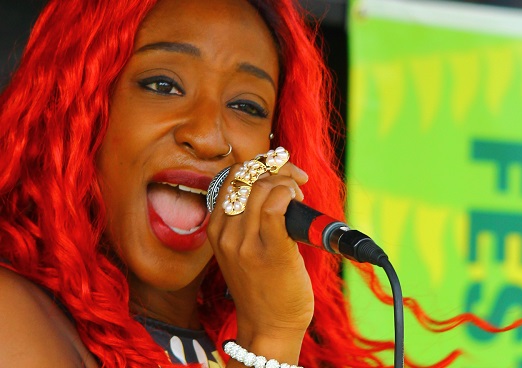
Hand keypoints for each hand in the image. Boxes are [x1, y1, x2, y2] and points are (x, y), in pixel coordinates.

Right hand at [206, 159, 311, 358]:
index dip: (260, 165)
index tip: (282, 171)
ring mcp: (245, 244)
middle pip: (248, 177)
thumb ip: (251, 218)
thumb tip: (277, 182)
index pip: (232, 176)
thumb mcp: (244, 248)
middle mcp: (225, 233)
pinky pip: (274, 207)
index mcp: (216, 228)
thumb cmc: (263, 285)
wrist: (268, 326)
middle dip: (279, 172)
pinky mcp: (270, 253)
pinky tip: (297, 203)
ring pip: (262, 188)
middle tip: (297, 187)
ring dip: (287, 184)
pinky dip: (289, 195)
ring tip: (299, 199)